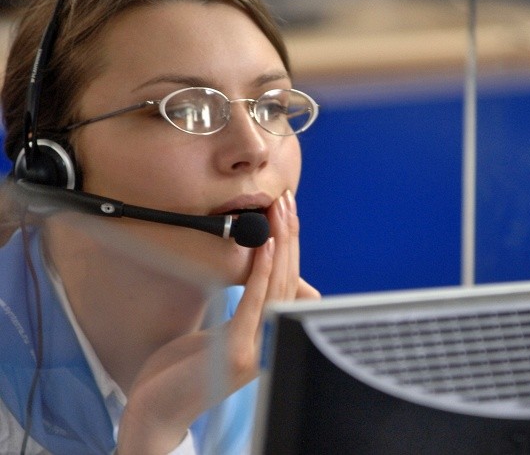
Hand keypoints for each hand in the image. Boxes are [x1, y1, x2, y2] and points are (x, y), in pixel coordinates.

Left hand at [116, 190, 318, 453]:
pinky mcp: (239, 352)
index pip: (285, 283)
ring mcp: (256, 349)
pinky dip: (263, 271)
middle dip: (288, 234)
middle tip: (286, 199)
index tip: (286, 213)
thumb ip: (240, 315)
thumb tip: (251, 287)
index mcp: (265, 337)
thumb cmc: (180, 375)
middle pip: (287, 279)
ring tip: (279, 210)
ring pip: (277, 286)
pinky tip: (267, 244)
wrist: (157, 414)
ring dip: (280, 243)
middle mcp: (268, 342)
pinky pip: (256, 303)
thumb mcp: (216, 338)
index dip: (289, 246)